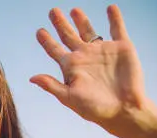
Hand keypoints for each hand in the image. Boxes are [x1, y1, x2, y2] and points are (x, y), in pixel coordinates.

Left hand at [31, 5, 146, 134]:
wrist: (124, 110)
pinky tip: (111, 8)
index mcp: (71, 67)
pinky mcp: (122, 48)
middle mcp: (85, 57)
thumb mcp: (70, 98)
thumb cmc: (95, 109)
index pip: (55, 50)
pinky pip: (117, 29)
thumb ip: (51, 85)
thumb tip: (32, 78)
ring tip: (74, 10)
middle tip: (53, 11)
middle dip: (60, 24)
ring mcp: (103, 51)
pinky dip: (115, 18)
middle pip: (69, 36)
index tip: (39, 31)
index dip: (47, 41)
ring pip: (89, 30)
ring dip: (82, 20)